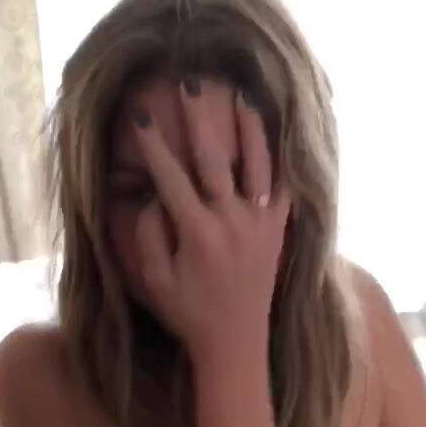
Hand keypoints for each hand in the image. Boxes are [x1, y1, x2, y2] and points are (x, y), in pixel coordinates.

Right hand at [133, 80, 289, 353]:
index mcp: (198, 234)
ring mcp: (260, 224)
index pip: (171, 176)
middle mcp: (232, 222)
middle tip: (190, 83)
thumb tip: (152, 196)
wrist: (236, 343)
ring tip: (239, 96)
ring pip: (255, 163)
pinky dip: (280, 159)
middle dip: (200, 117)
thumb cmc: (188, 313)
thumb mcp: (155, 280)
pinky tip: (273, 134)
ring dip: (247, 127)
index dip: (155, 144)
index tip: (142, 114)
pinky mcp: (278, 230)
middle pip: (214, 157)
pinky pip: (282, 187)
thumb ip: (149, 236)